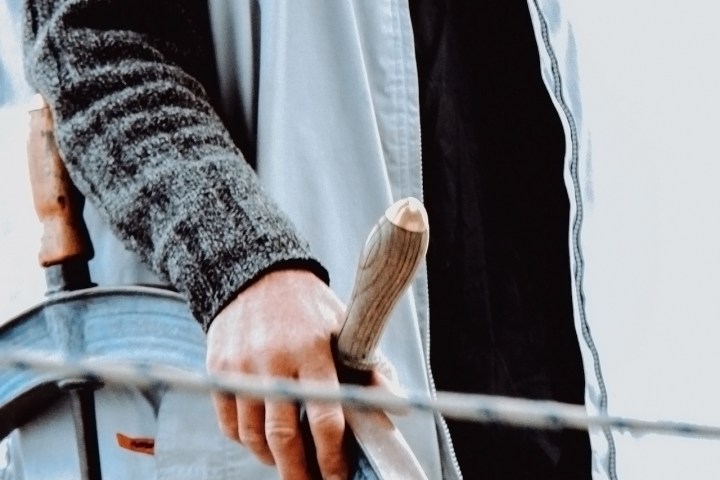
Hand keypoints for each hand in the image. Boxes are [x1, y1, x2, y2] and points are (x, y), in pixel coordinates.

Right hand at [206, 269, 347, 479]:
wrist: (256, 276)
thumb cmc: (308, 306)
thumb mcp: (343, 327)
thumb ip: (366, 367)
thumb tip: (392, 402)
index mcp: (313, 352)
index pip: (324, 418)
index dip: (332, 457)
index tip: (338, 476)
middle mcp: (274, 362)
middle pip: (284, 437)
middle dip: (299, 472)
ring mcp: (242, 369)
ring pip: (253, 436)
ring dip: (272, 459)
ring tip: (288, 461)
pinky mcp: (219, 372)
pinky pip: (229, 424)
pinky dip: (245, 441)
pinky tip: (262, 440)